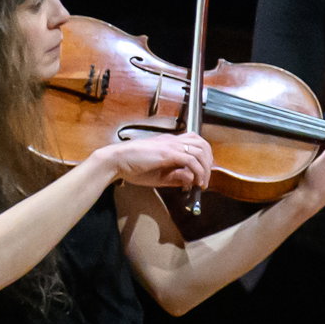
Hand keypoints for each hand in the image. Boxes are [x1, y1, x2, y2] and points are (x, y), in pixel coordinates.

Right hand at [98, 130, 212, 190]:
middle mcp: (172, 140)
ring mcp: (171, 145)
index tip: (204, 171)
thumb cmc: (132, 166)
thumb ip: (176, 175)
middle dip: (209, 161)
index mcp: (169, 142)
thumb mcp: (159, 174)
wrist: (115, 161)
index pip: (195, 142)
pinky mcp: (168, 153)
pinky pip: (191, 160)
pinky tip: (196, 182)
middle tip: (206, 177)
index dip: (204, 156)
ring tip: (203, 182)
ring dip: (205, 168)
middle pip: (202, 144)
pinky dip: (198, 172)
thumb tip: (192, 180)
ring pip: (200, 151)